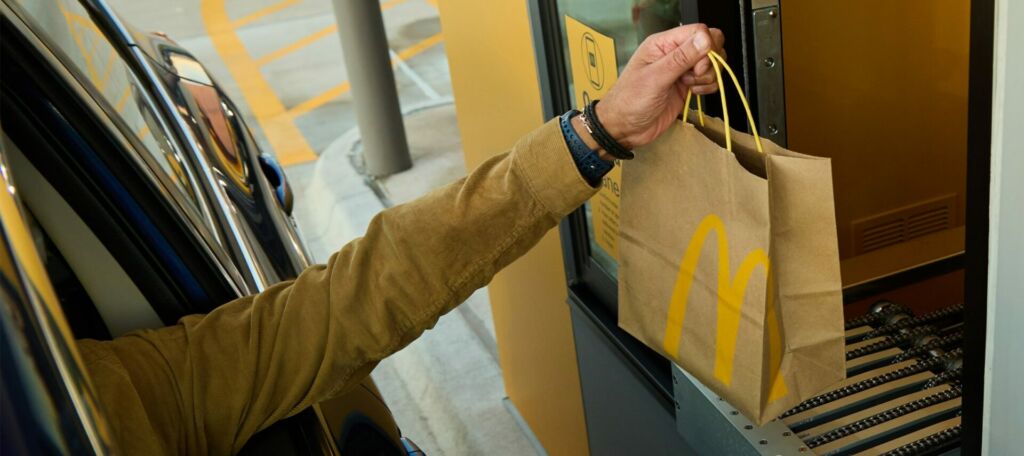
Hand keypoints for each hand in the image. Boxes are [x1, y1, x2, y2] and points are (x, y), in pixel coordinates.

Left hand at [594, 24, 724, 149]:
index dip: (706, 46)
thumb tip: (705, 39)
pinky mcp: (687, 86)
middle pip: (709, 44)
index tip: (699, 66)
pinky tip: (693, 93)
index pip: (698, 31)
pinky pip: (709, 79)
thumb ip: (681, 58)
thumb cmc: (629, 101)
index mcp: (663, 44)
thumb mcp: (655, 78)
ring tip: (689, 86)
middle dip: (710, 62)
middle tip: (694, 76)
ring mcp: (682, 70)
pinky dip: (707, 86)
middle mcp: (674, 53)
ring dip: (708, 76)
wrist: (625, 128)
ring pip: (712, 63)